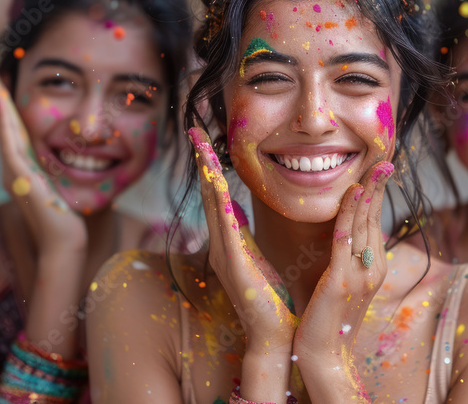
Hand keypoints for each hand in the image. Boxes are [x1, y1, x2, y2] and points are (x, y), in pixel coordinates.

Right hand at [0, 55, 86, 255]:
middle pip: (1, 120)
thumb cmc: (70, 216)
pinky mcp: (21, 177)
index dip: (4, 99)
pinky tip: (2, 102)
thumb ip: (60, 166)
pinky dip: (6, 121)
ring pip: (3, 127)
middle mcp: (13, 166)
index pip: (12, 124)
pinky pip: (11, 143)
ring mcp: (14, 171)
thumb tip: (76, 150)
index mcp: (22, 165)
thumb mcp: (63, 182)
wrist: (65, 243)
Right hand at [187, 127, 298, 356]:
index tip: (203, 137)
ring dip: (208, 175)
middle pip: (209, 194)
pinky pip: (227, 231)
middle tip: (194, 129)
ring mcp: (226, 256)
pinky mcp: (236, 268)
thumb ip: (244, 235)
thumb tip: (236, 208)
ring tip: (201, 147)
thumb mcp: (256, 258)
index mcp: (229, 241)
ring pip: (214, 206)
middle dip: (201, 161)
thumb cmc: (270, 300)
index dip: (209, 165)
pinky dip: (221, 207)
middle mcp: (221, 245)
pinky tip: (218, 186)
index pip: (216, 194)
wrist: (273, 337)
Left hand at [292, 161, 393, 384]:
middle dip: (379, 187)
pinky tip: (352, 192)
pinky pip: (346, 238)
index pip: (374, 223)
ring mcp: (360, 273)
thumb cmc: (327, 321)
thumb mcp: (342, 286)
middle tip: (384, 159)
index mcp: (372, 268)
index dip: (377, 196)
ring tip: (374, 167)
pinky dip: (350, 212)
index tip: (379, 170)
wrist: (323, 355)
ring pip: (365, 223)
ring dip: (369, 192)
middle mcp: (372, 268)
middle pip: (375, 218)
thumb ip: (346, 261)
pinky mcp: (342, 278)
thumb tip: (345, 240)